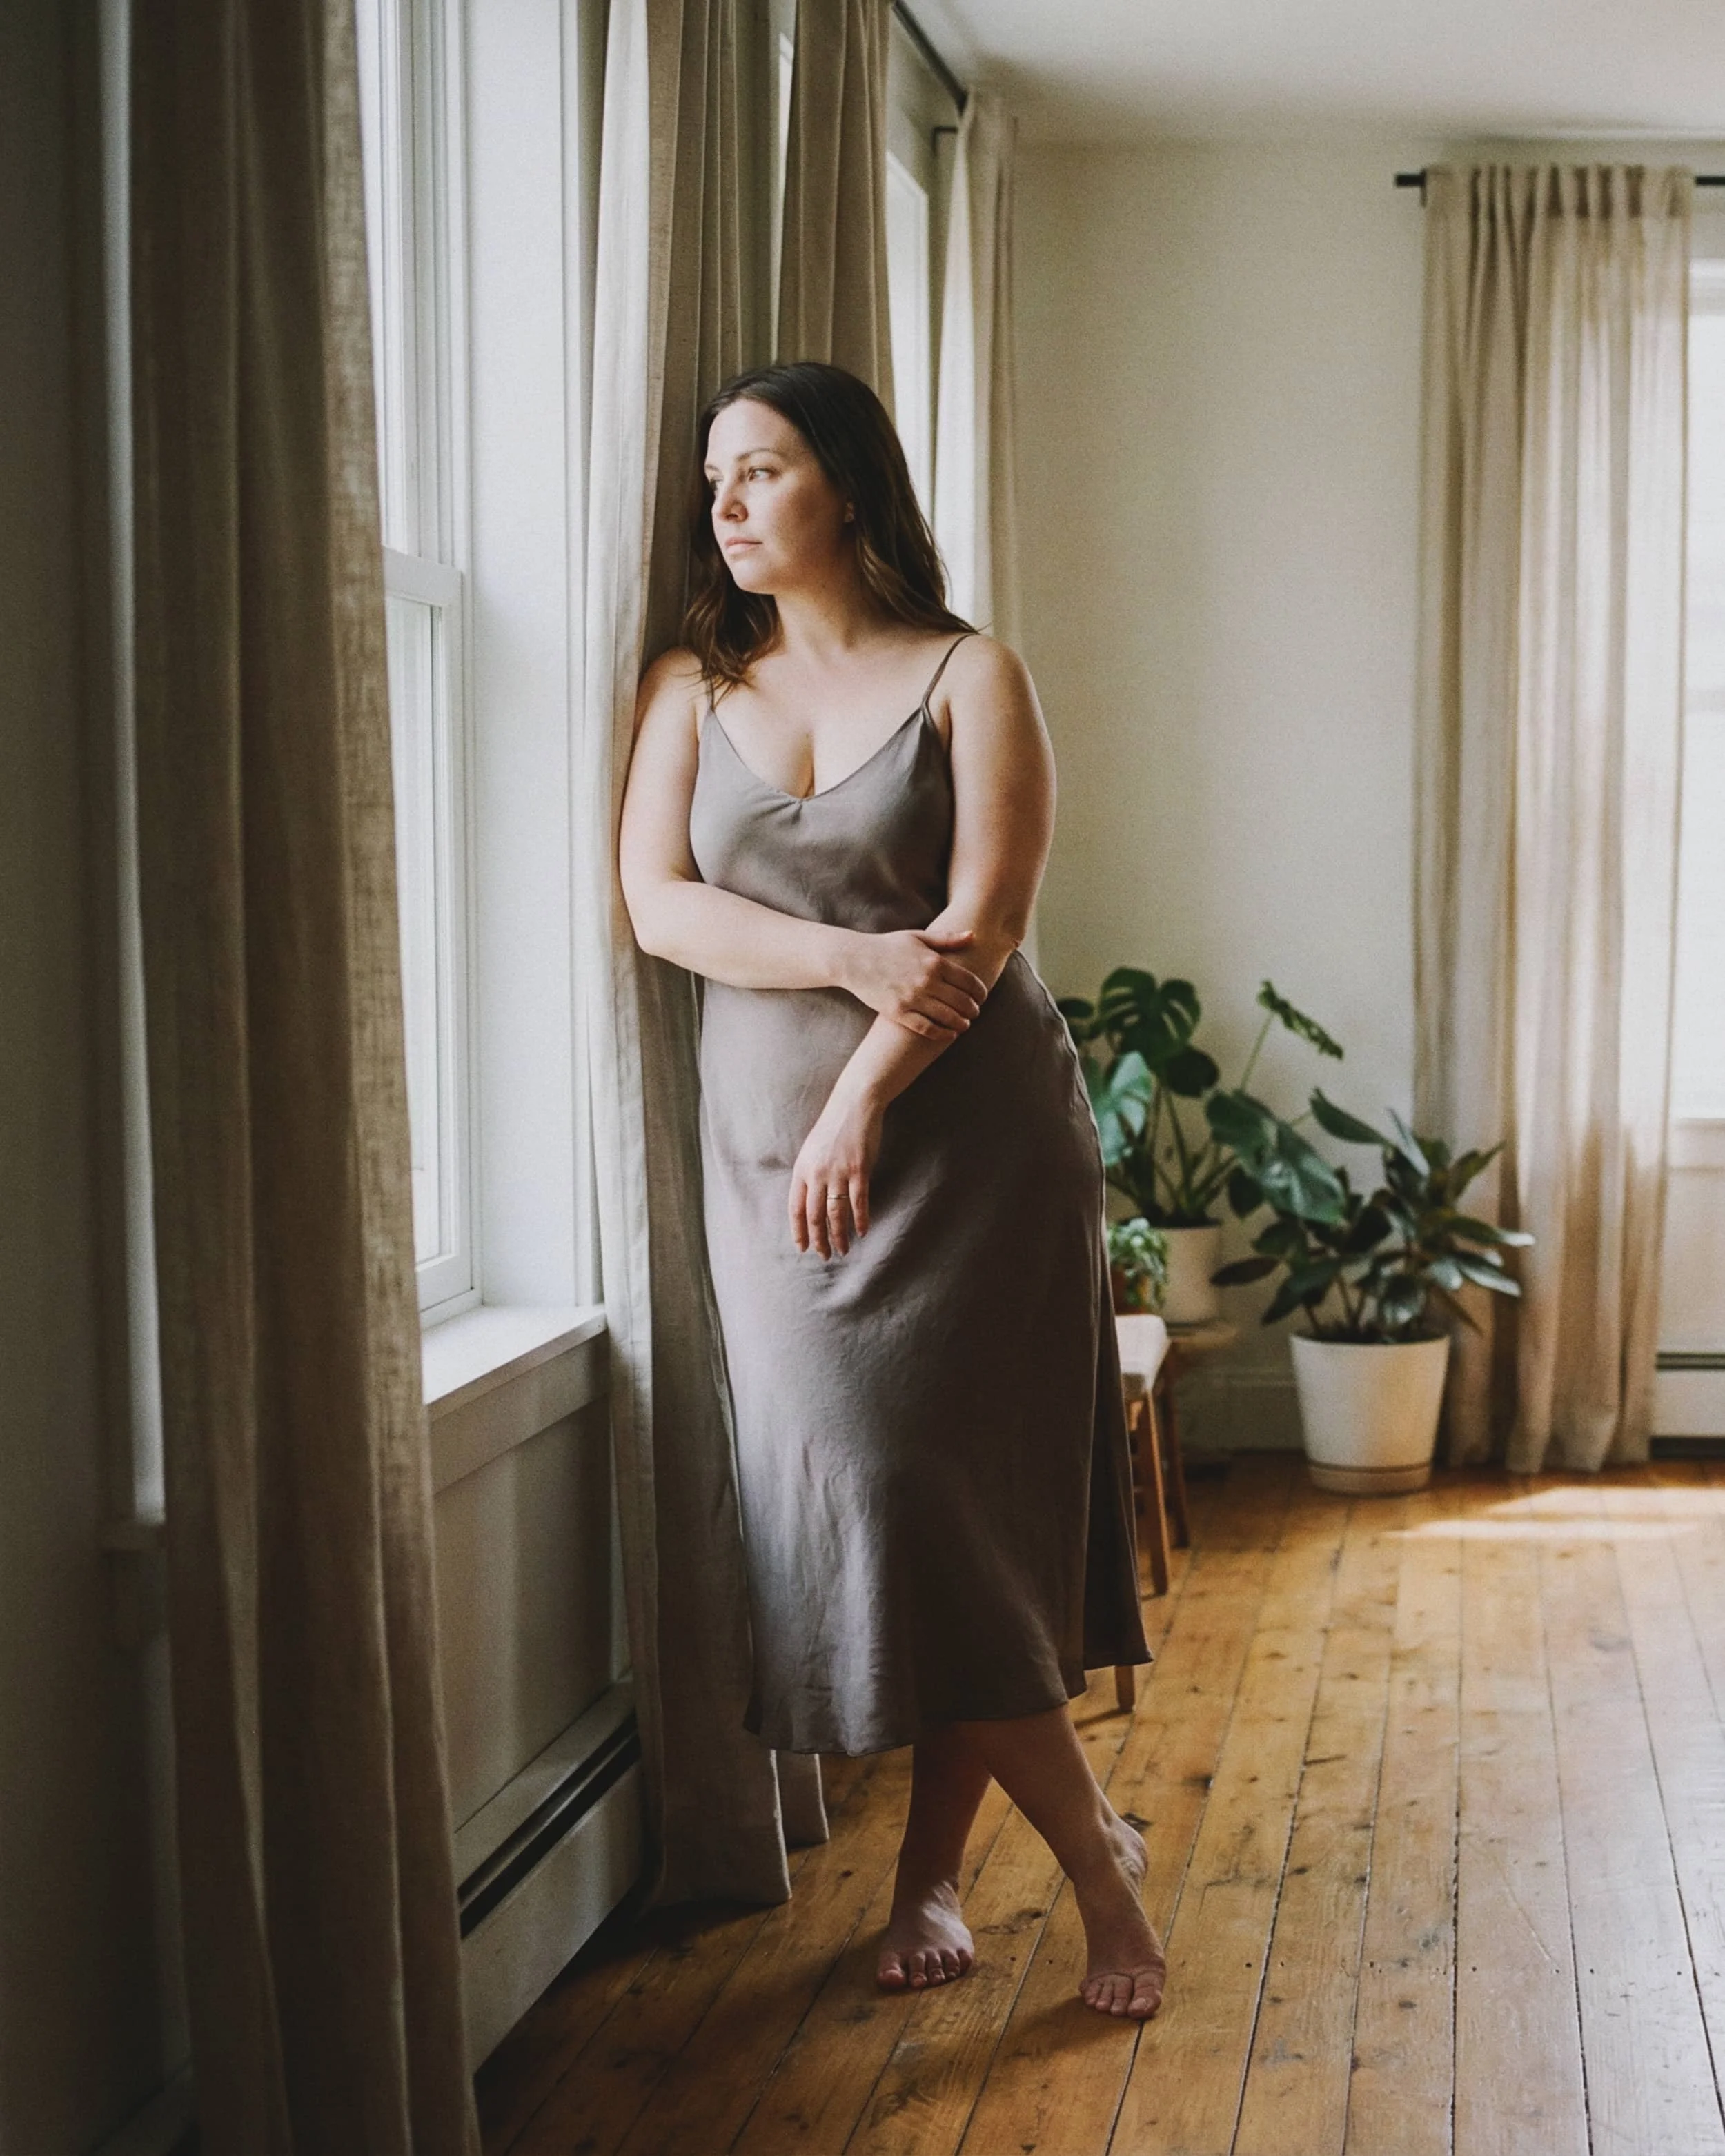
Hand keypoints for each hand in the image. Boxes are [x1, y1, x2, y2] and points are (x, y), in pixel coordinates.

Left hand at [789, 1086, 882, 1257]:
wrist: (854, 1105)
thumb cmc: (834, 1128)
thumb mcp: (812, 1151)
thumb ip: (810, 1175)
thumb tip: (811, 1201)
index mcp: (802, 1170)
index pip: (795, 1208)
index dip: (798, 1231)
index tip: (802, 1247)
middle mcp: (817, 1174)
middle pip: (815, 1216)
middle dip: (819, 1240)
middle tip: (824, 1256)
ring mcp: (838, 1172)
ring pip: (836, 1213)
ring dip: (839, 1236)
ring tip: (843, 1250)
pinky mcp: (859, 1170)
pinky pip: (859, 1202)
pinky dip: (861, 1219)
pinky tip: (862, 1231)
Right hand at [839, 927, 987, 1040]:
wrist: (854, 960)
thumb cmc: (887, 946)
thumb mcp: (918, 937)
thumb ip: (946, 939)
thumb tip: (973, 935)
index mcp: (935, 961)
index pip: (969, 981)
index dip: (980, 992)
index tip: (982, 997)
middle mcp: (927, 981)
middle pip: (963, 1001)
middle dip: (974, 1010)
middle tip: (975, 1013)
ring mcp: (913, 998)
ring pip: (948, 1017)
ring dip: (962, 1024)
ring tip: (965, 1025)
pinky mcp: (899, 1012)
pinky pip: (927, 1028)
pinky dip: (942, 1034)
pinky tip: (949, 1034)